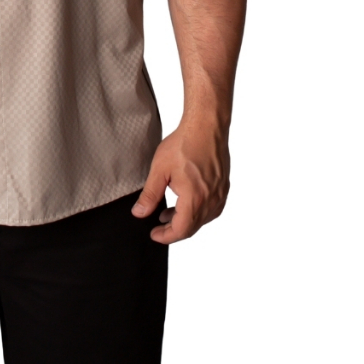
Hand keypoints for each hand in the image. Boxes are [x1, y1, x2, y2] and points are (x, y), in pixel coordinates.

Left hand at [130, 116, 229, 244]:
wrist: (206, 126)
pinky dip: (198, 210)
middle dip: (174, 229)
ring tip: (169, 212)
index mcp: (195, 199)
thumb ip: (150, 194)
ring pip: (203, 219)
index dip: (166, 236)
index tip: (154, 234)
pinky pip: (212, 208)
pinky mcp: (223, 187)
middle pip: (192, 227)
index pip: (181, 230)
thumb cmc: (184, 144)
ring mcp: (220, 194)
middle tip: (158, 225)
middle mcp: (211, 201)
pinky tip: (187, 202)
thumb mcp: (160, 169)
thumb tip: (140, 213)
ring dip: (186, 220)